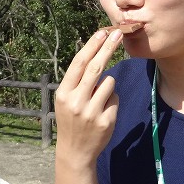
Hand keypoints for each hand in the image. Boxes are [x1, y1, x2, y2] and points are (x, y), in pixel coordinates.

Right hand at [54, 28, 122, 164]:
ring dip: (108, 85)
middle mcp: (76, 101)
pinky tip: (102, 112)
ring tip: (97, 100)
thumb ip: (78, 81)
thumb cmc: (72, 119)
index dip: (91, 46)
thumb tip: (95, 53)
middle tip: (119, 32)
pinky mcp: (106, 120)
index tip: (101, 32)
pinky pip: (115, 98)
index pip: (79, 64)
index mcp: (64, 93)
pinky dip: (111, 100)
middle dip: (108, 47)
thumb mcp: (66, 100)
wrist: (75, 151)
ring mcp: (91, 112)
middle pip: (96, 68)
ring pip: (109, 82)